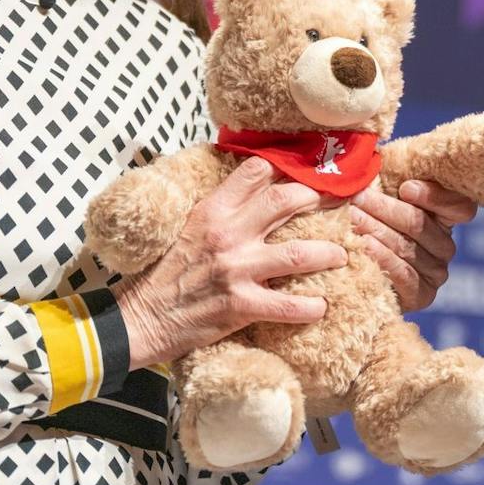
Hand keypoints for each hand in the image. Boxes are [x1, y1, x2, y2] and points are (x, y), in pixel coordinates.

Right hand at [111, 157, 347, 368]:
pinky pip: (287, 305)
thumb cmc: (165, 273)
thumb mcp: (188, 227)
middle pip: (285, 202)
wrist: (142, 318)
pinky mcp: (240, 305)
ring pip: (298, 254)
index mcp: (213, 210)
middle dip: (317, 199)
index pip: (255, 171)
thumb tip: (253, 190)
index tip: (307, 169)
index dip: (286, 166)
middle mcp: (227, 234)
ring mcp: (236, 270)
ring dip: (328, 254)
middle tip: (337, 204)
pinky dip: (310, 307)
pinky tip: (322, 306)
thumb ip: (221, 210)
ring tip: (342, 255)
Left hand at [350, 180, 477, 311]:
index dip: (435, 196)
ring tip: (352, 218)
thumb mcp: (384, 199)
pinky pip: (404, 274)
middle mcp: (446, 246)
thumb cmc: (373, 226)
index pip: (460, 206)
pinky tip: (365, 246)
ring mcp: (436, 272)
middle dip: (385, 208)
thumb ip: (389, 179)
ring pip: (407, 246)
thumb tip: (375, 153)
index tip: (406, 188)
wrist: (362, 276)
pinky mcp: (423, 295)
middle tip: (358, 198)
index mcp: (444, 218)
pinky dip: (382, 258)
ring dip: (376, 230)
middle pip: (420, 224)